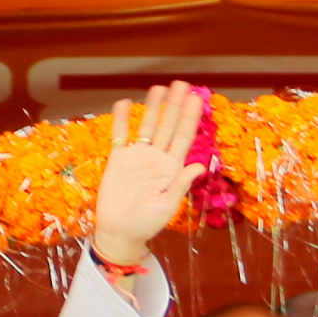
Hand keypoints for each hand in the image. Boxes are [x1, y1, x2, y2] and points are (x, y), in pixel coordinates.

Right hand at [90, 81, 208, 267]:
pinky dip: (122, 120)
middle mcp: (157, 158)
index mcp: (172, 168)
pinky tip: (124, 103)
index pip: (183, 137)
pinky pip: (120, 135)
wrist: (120, 232)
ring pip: (147, 126)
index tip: (196, 98)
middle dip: (174, 105)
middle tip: (181, 84)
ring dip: (153, 107)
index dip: (190, 118)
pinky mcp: (119, 160)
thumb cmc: (146, 224)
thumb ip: (180, 184)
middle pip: (168, 126)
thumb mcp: (167, 206)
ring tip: (159, 87)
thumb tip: (199, 166)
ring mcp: (138, 157)